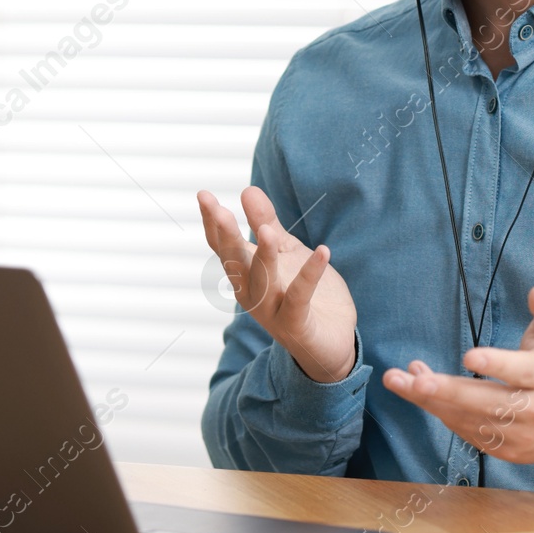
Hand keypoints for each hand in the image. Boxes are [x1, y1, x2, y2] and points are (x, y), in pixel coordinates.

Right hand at [197, 186, 357, 383]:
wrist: (329, 343)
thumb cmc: (304, 294)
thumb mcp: (286, 253)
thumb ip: (266, 224)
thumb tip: (247, 189)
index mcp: (247, 275)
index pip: (223, 248)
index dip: (212, 223)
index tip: (204, 195)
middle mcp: (253, 294)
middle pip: (235, 264)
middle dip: (227, 238)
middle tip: (219, 210)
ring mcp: (273, 311)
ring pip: (263, 283)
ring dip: (264, 258)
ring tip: (269, 231)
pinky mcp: (297, 324)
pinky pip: (300, 298)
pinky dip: (310, 275)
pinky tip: (322, 251)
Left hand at [382, 286, 533, 463]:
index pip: (522, 373)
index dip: (496, 365)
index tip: (469, 357)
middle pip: (487, 403)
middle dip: (447, 391)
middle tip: (415, 380)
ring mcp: (518, 435)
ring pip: (469, 420)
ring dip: (432, 401)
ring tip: (400, 380)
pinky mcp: (504, 450)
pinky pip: (467, 432)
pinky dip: (441, 412)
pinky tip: (419, 392)